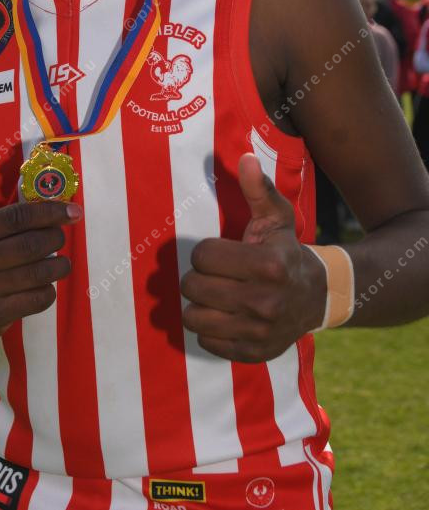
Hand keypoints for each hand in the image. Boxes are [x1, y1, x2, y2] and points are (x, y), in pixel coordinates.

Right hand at [0, 200, 81, 343]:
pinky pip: (38, 298)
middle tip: (60, 237)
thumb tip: (52, 206)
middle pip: (29, 244)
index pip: (14, 218)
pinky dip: (50, 288)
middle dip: (55, 237)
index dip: (48, 211)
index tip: (72, 210)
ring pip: (38, 272)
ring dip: (59, 265)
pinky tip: (46, 284)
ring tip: (61, 262)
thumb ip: (3, 223)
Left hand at [180, 153, 325, 361]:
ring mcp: (260, 332)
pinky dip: (209, 330)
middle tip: (213, 275)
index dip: (204, 252)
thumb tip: (246, 158)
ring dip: (198, 305)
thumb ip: (258, 189)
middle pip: (194, 287)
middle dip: (197, 277)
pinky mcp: (254, 353)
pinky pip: (207, 344)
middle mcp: (265, 302)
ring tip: (213, 295)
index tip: (218, 253)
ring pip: (194, 318)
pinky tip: (223, 316)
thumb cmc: (286, 250)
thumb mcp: (276, 216)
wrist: (317, 296)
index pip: (202, 257)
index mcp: (269, 265)